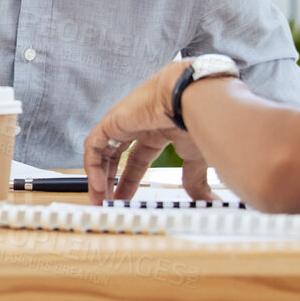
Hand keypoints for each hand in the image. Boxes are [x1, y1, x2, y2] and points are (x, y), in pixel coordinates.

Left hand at [83, 62, 215, 203]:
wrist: (190, 98)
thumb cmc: (198, 121)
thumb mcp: (196, 157)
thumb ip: (194, 180)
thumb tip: (207, 201)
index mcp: (157, 132)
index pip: (136, 160)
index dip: (129, 181)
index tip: (126, 199)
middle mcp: (138, 125)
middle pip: (115, 156)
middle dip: (110, 180)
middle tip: (107, 202)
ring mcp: (123, 122)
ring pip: (101, 151)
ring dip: (98, 177)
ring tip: (100, 200)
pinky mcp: (112, 121)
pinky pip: (94, 145)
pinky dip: (92, 166)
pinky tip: (99, 187)